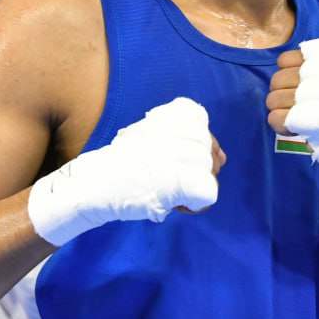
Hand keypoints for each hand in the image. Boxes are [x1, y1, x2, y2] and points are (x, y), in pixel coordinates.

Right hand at [28, 97, 225, 246]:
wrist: (95, 183)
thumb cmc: (123, 162)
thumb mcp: (154, 136)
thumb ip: (188, 140)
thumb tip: (223, 158)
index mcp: (177, 112)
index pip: (203, 128)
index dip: (189, 148)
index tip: (165, 156)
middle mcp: (185, 128)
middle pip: (210, 154)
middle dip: (192, 171)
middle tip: (163, 177)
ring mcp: (185, 154)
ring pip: (211, 175)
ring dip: (191, 188)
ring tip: (164, 189)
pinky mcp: (184, 180)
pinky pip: (209, 194)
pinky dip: (194, 205)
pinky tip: (174, 203)